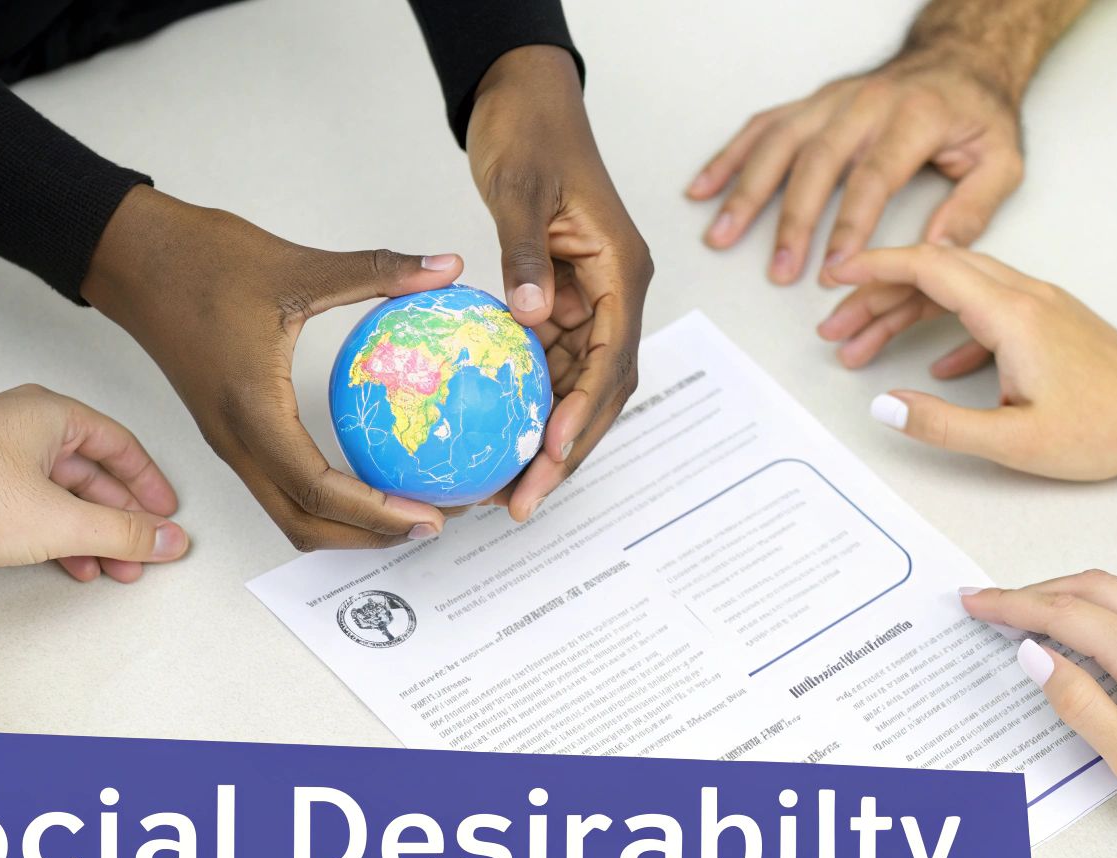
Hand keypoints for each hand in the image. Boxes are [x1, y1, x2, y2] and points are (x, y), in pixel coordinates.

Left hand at [0, 384, 189, 581]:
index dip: (147, 482)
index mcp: (46, 412)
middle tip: (139, 552)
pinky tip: (60, 561)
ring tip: (105, 568)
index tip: (164, 513)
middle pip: (85, 470)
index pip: (117, 443)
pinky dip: (48, 532)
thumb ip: (124, 533)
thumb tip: (166, 539)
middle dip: (117, 517)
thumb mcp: (62, 521)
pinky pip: (19, 503)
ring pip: (52, 491)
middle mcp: (13, 423)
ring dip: (85, 532)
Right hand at [83, 186, 465, 549]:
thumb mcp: (299, 266)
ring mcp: (228, 440)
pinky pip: (279, 486)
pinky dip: (324, 499)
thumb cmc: (197, 260)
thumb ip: (379, 270)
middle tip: (432, 521)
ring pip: (288, 512)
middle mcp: (236, 439)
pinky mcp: (228, 431)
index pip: (318, 489)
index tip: (429, 516)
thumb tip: (447, 267)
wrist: (130, 254)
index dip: (378, 513)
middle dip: (369, 537)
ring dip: (346, 526)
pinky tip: (369, 475)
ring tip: (406, 508)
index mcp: (252, 410)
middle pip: (303, 524)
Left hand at [465, 45, 653, 520]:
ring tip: (504, 487)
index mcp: (622, 270)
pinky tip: (494, 435)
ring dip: (548, 436)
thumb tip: (530, 315)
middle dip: (569, 449)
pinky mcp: (561, 300)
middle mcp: (615, 294)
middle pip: (602, 390)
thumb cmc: (530, 133)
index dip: (586, 414)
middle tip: (524, 498)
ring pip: (578, 387)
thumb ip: (524, 252)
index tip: (554, 454)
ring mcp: (591, 300)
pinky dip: (528, 402)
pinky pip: (549, 363)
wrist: (525, 100)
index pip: (612, 359)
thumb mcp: (518, 189)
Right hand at [687, 49, 1021, 288]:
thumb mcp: (1002, 159)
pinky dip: (730, 157)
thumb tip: (938, 249)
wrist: (960, 56)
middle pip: (817, 163)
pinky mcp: (813, 104)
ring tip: (722, 233)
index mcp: (914, 117)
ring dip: (747, 191)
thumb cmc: (975, 110)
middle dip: (793, 222)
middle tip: (780, 269)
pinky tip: (705, 187)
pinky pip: (763, 127)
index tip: (833, 266)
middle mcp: (865, 104)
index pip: (874, 177)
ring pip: (780, 144)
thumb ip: (974, 207)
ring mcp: (833, 100)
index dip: (850, 225)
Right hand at [826, 245, 1116, 477]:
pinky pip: (983, 307)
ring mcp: (1038, 304)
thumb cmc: (1106, 428)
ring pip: (956, 288)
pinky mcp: (1047, 321)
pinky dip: (945, 326)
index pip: (928, 267)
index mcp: (1011, 314)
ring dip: (906, 311)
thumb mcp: (1014, 440)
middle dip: (876, 294)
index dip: (874, 267)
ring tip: (867, 347)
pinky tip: (932, 367)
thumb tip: (884, 405)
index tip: (835, 276)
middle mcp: (1024, 296)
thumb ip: (941, 423)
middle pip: (934, 271)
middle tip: (836, 329)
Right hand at [963, 571, 1116, 850]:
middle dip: (1035, 590)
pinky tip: (1087, 631)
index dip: (1012, 606)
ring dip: (1069, 594)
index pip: (1063, 615)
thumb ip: (1078, 702)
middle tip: (991, 602)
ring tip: (1029, 611)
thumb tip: (1033, 654)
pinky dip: (1102, 607)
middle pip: (1090, 588)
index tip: (974, 602)